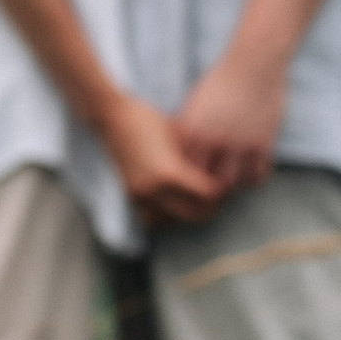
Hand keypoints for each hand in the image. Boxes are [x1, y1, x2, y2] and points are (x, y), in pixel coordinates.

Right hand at [103, 92, 218, 225]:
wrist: (114, 117)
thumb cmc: (150, 119)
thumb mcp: (181, 135)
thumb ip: (199, 157)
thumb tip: (221, 172)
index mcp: (169, 173)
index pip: (207, 195)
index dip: (221, 191)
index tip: (226, 184)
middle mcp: (153, 190)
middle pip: (192, 214)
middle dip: (209, 207)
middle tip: (218, 197)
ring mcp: (140, 195)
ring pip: (171, 221)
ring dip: (186, 214)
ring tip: (197, 202)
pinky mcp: (131, 196)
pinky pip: (152, 219)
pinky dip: (165, 217)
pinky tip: (175, 205)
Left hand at [174, 47, 285, 193]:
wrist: (254, 64)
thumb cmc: (222, 80)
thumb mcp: (195, 103)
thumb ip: (188, 128)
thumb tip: (182, 151)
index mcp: (192, 130)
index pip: (183, 169)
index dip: (187, 176)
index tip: (192, 177)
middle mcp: (213, 140)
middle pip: (205, 181)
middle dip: (207, 185)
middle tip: (211, 184)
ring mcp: (238, 144)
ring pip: (232, 183)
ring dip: (231, 183)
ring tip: (230, 178)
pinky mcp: (262, 144)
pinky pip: (257, 175)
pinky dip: (253, 177)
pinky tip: (250, 170)